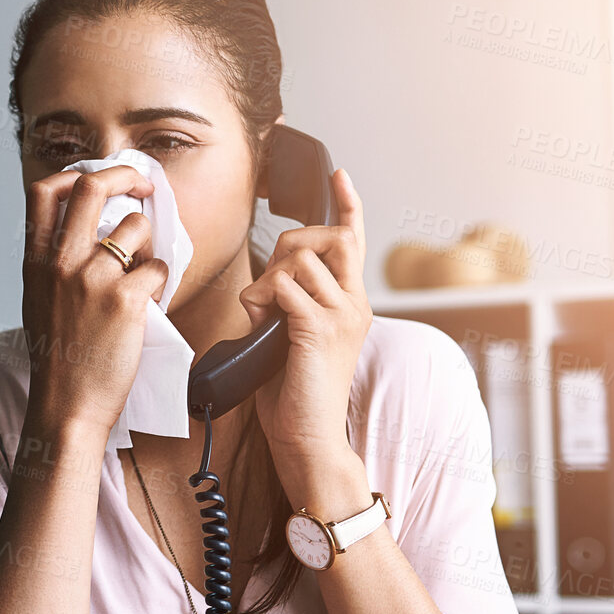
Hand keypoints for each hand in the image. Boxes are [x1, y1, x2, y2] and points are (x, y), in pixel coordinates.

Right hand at [21, 164, 170, 439]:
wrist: (68, 406)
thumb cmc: (59, 358)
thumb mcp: (39, 300)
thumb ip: (55, 263)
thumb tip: (89, 230)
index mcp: (36, 261)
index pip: (44, 191)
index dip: (75, 174)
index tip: (99, 180)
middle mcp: (61, 262)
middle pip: (92, 187)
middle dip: (127, 175)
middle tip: (145, 186)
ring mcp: (93, 279)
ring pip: (136, 226)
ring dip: (149, 242)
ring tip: (144, 270)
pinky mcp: (126, 300)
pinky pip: (157, 267)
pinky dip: (160, 279)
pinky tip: (150, 302)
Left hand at [238, 167, 370, 474]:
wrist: (308, 438)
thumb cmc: (293, 395)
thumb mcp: (286, 338)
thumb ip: (282, 305)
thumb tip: (262, 285)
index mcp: (351, 304)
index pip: (354, 241)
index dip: (347, 205)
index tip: (338, 174)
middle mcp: (355, 304)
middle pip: (328, 238)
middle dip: (290, 244)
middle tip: (267, 285)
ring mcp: (343, 316)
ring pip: (301, 260)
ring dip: (267, 278)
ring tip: (259, 313)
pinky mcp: (320, 329)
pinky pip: (286, 287)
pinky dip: (263, 296)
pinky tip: (258, 319)